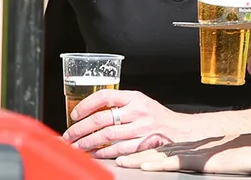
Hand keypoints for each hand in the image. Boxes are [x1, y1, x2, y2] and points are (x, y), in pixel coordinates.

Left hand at [61, 89, 220, 157]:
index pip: (105, 95)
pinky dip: (103, 153)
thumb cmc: (158, 117)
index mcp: (135, 97)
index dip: (87, 104)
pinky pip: (118, 149)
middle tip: (68, 135)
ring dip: (88, 143)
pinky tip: (93, 154)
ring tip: (75, 147)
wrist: (182, 130)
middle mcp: (137, 111)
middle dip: (81, 129)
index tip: (75, 113)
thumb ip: (121, 104)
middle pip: (102, 119)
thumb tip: (92, 111)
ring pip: (107, 136)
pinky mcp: (143, 143)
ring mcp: (141, 128)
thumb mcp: (141, 102)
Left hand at [115, 134, 250, 174]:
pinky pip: (176, 161)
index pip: (155, 148)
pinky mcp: (200, 160)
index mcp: (186, 147)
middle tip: (116, 157)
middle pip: (152, 150)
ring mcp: (192, 152)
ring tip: (119, 162)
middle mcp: (185, 147)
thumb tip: (183, 164)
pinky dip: (159, 162)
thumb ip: (196, 160)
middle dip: (132, 154)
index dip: (137, 151)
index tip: (120, 153)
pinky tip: (146, 165)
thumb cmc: (238, 153)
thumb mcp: (211, 157)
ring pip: (158, 154)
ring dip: (137, 159)